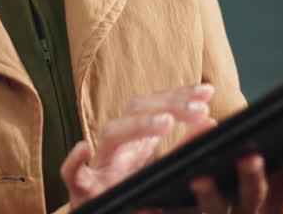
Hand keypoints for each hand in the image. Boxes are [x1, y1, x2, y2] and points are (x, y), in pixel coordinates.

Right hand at [63, 84, 217, 207]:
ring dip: (137, 125)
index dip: (180, 95)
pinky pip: (71, 173)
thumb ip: (183, 147)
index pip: (157, 106)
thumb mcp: (162, 168)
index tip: (208, 91)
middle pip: (136, 110)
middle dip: (168, 105)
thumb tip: (211, 122)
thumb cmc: (131, 191)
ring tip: (166, 122)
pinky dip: (73, 161)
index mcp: (137, 140)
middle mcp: (118, 145)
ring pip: (111, 134)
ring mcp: (100, 164)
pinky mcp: (82, 189)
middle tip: (198, 108)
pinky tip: (82, 149)